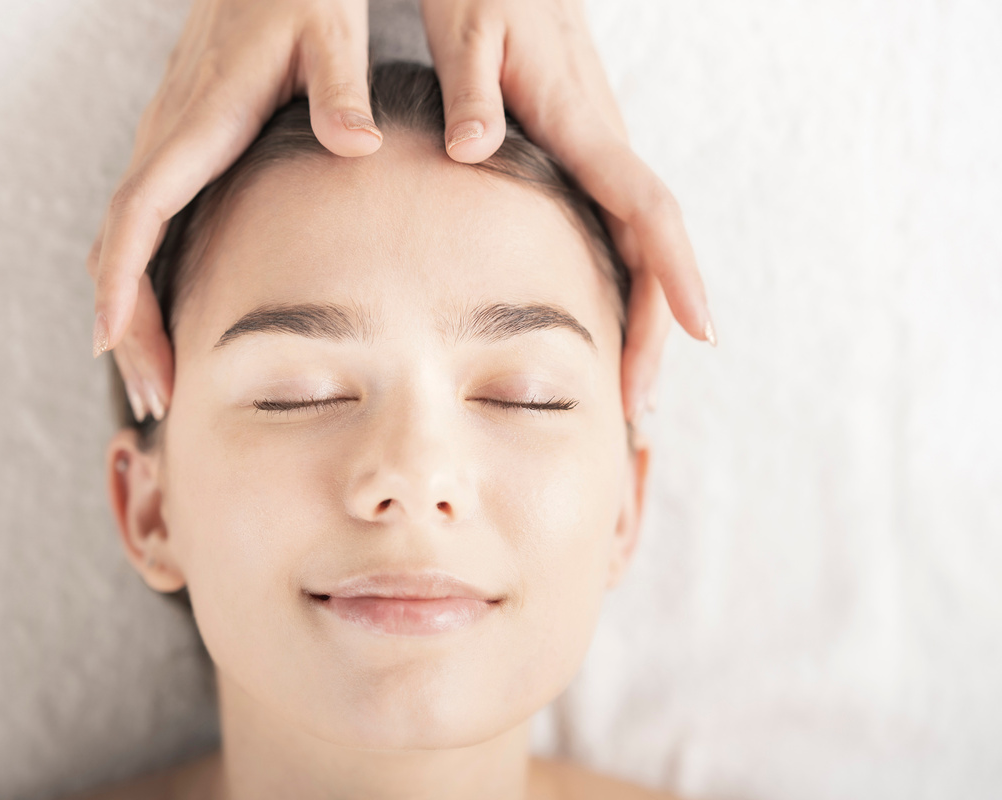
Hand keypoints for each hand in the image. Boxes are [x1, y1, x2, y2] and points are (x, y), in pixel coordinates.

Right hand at [88, 0, 381, 419]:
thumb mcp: (331, 30)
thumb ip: (340, 86)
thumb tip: (358, 146)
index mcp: (199, 122)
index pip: (139, 213)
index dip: (122, 285)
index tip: (113, 347)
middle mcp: (168, 137)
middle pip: (119, 246)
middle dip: (127, 328)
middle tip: (154, 399)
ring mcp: (169, 143)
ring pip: (125, 241)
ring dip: (132, 313)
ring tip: (156, 380)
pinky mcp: (182, 147)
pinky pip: (145, 224)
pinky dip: (142, 280)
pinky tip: (166, 317)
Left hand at [420, 0, 714, 422]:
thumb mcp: (468, 26)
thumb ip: (472, 89)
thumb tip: (472, 152)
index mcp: (582, 124)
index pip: (648, 209)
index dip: (677, 274)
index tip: (703, 335)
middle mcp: (600, 143)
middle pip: (651, 248)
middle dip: (654, 330)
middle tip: (635, 410)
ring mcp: (592, 149)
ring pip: (634, 244)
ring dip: (638, 317)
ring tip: (621, 390)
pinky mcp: (575, 151)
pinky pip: (610, 226)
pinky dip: (616, 282)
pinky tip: (595, 320)